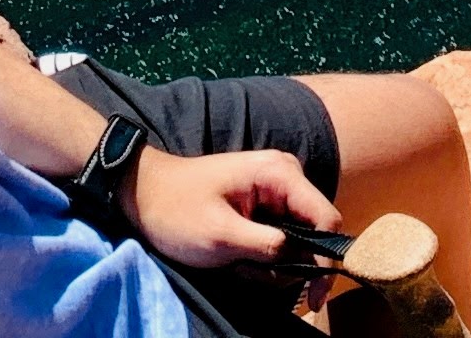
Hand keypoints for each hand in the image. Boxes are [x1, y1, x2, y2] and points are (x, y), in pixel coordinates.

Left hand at [125, 146, 336, 271]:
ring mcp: (275, 192)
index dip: (327, 260)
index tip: (313, 297)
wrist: (143, 194)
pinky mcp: (264, 207)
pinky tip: (236, 260)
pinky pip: (280, 241)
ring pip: (296, 243)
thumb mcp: (221, 235)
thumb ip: (268, 247)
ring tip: (235, 264)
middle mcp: (286, 178)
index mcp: (280, 174)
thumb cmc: (177, 210)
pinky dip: (262, 260)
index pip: (327, 219)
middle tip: (248, 272)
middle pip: (314, 234)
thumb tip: (305, 259)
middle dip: (287, 265)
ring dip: (270, 266)